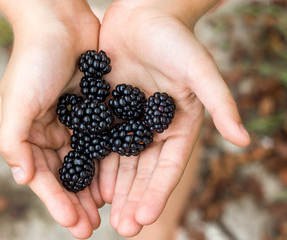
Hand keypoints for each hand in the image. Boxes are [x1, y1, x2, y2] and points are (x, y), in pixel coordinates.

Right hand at [0, 1, 102, 237]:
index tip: (74, 224)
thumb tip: (21, 179)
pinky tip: (121, 178)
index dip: (57, 202)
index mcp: (30, 134)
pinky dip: (111, 160)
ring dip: (96, 188)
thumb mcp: (16, 101)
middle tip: (91, 228)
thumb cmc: (33, 60)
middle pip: (68, 175)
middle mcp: (53, 131)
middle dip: (78, 202)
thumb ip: (13, 141)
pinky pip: (105, 140)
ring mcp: (77, 122)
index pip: (44, 177)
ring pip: (88, 163)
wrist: (59, 22)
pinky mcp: (97, 109)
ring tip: (108, 212)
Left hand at [98, 0, 250, 236]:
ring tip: (99, 212)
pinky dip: (90, 160)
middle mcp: (151, 128)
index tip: (142, 219)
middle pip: (140, 170)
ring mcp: (126, 119)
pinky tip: (81, 180)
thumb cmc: (175, 39)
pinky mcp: (105, 108)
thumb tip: (244, 140)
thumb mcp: (199, 70)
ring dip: (109, 186)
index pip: (167, 168)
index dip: (155, 194)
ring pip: (116, 160)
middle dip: (131, 198)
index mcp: (177, 125)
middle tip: (121, 227)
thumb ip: (220, 103)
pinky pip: (96, 139)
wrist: (143, 13)